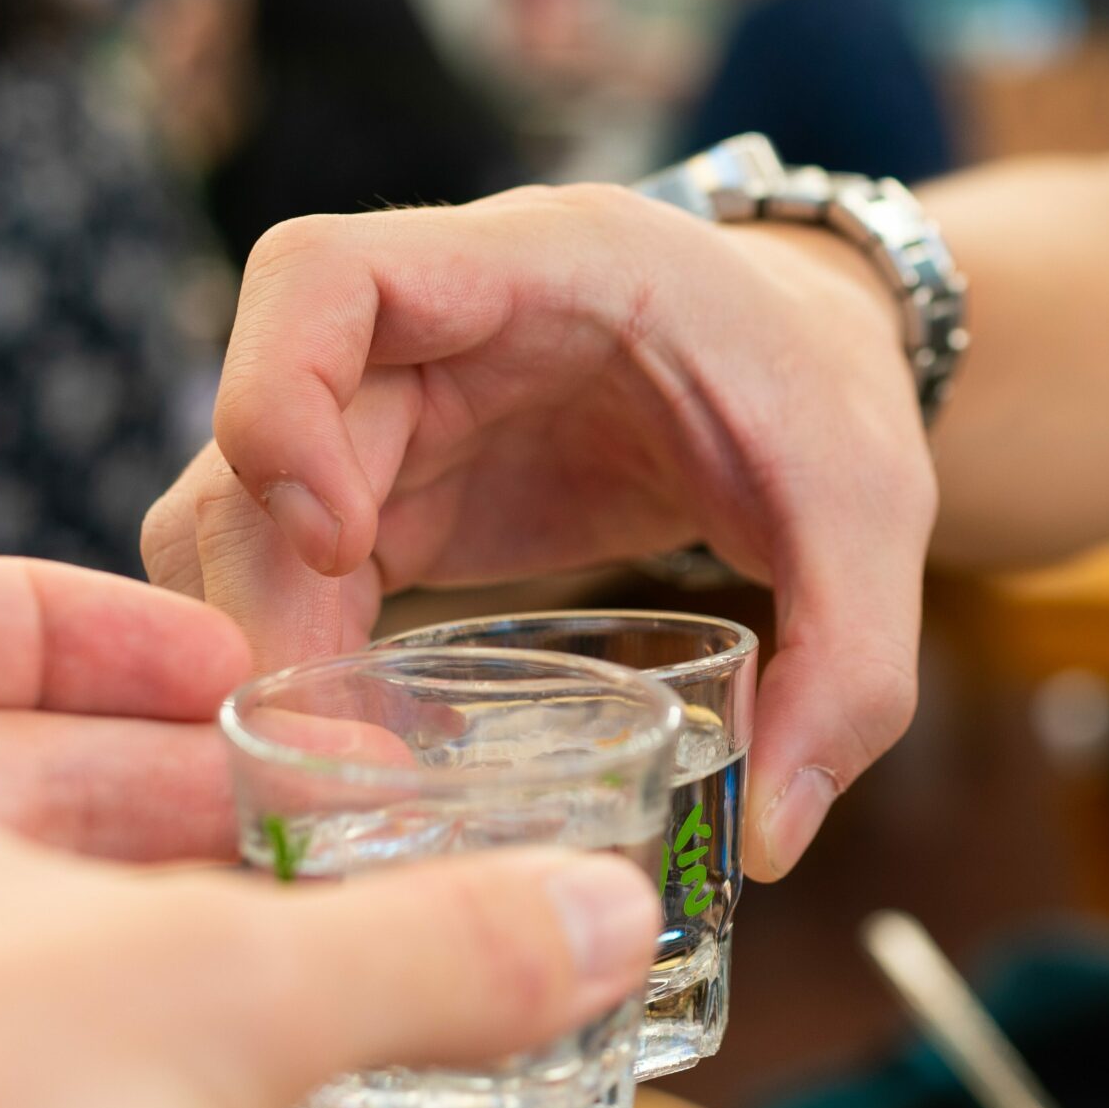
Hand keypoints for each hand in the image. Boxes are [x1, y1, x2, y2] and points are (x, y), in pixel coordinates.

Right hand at [143, 184, 938, 879]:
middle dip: (261, 589)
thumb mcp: (873, 521)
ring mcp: (396, 414)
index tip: (341, 544)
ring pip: (235, 509)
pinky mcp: (394, 496)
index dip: (280, 398)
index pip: (325, 274)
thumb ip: (850, 671)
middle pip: (249, 430)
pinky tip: (351, 751)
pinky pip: (285, 571)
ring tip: (335, 765)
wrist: (811, 370)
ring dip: (254, 637)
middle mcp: (433, 330)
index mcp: (538, 269)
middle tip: (324, 743)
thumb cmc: (827, 405)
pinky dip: (289, 661)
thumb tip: (772, 838)